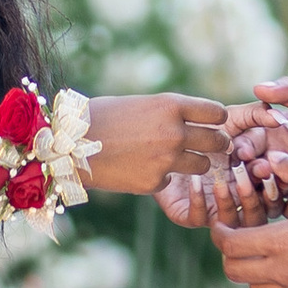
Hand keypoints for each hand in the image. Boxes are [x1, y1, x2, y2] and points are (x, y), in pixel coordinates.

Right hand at [86, 92, 229, 213]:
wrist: (70, 143)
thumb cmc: (103, 117)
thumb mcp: (142, 104)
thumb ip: (171, 113)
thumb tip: (197, 122)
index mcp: (171, 106)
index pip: (216, 113)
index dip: (216, 119)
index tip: (213, 123)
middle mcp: (175, 132)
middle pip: (216, 141)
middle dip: (217, 144)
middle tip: (211, 146)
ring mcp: (167, 160)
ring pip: (202, 165)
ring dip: (195, 163)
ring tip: (176, 158)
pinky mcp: (155, 183)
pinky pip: (171, 180)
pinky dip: (162, 176)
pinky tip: (142, 168)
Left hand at [212, 150, 287, 287]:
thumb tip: (274, 157)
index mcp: (279, 243)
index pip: (229, 244)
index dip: (219, 232)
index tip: (221, 223)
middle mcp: (281, 273)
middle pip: (234, 271)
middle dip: (230, 254)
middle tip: (238, 238)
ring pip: (256, 287)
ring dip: (254, 270)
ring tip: (268, 251)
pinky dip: (278, 284)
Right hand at [229, 79, 287, 182]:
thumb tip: (258, 86)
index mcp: (272, 132)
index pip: (246, 139)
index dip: (242, 145)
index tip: (245, 150)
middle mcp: (275, 157)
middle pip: (249, 169)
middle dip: (250, 171)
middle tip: (261, 169)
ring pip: (264, 192)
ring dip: (266, 191)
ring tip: (278, 185)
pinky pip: (287, 209)